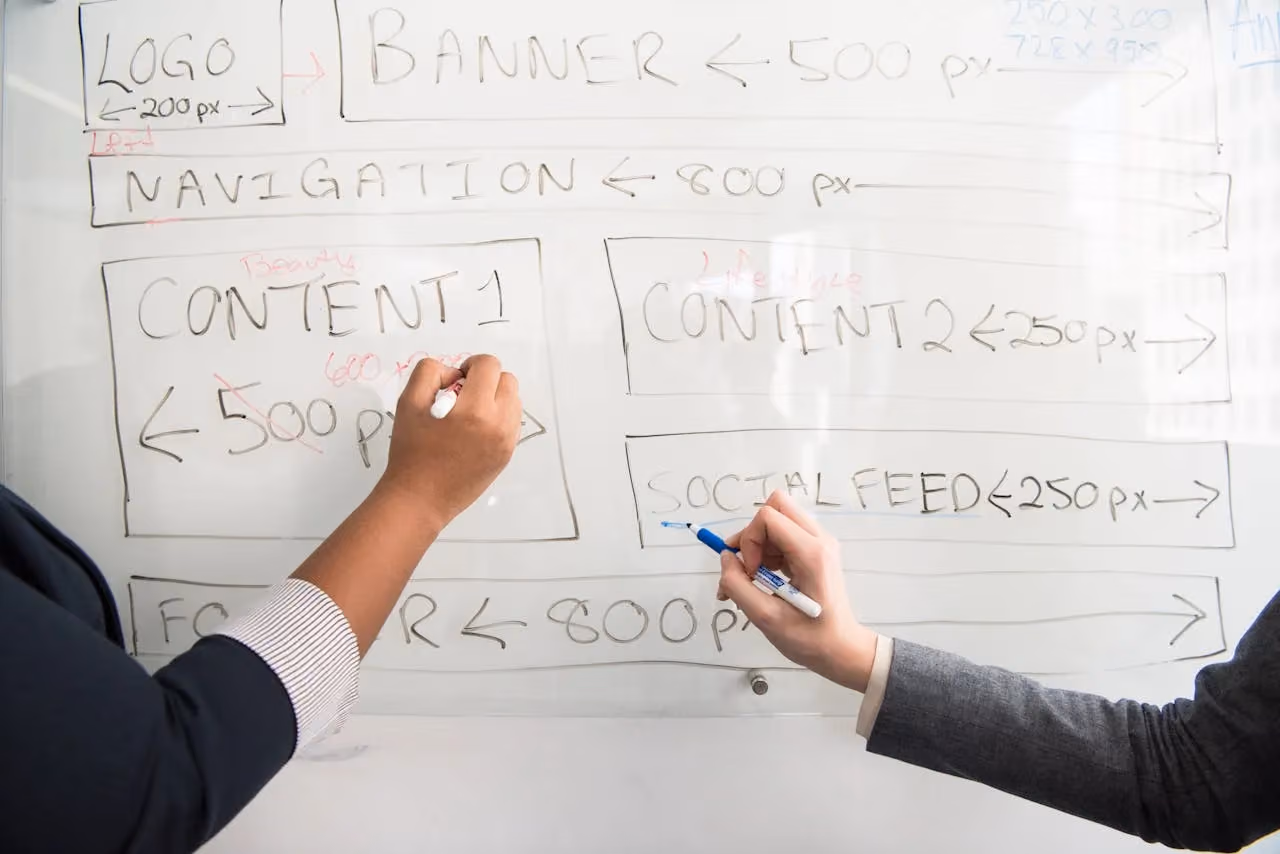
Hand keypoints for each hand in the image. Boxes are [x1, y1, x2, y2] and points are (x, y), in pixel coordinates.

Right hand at [377, 355, 521, 531]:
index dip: (470, 365)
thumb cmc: (411, 451)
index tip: (456, 381)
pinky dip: (498, 417)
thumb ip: (430, 374)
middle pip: (508, 380)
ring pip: (514, 401)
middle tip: (462, 396)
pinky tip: (475, 430)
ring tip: (470, 413)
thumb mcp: (409, 402)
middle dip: (486, 380)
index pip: (489, 365)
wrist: (420, 498)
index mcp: (475, 409)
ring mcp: (507, 441)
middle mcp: (499, 424)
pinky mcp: (507, 455)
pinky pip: (512, 422)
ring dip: (495, 398)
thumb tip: (454, 374)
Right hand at [717, 491, 878, 691]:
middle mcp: (819, 540)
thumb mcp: (765, 618)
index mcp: (812, 553)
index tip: (751, 573)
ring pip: (777, 520)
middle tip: (748, 567)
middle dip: (752, 535)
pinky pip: (783, 535)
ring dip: (758, 546)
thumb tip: (725, 558)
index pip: (768, 517)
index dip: (749, 540)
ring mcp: (820, 543)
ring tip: (752, 580)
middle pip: (776, 506)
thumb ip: (737, 586)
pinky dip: (766, 552)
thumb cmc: (809, 639)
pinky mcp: (815, 550)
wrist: (841, 649)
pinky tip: (763, 579)